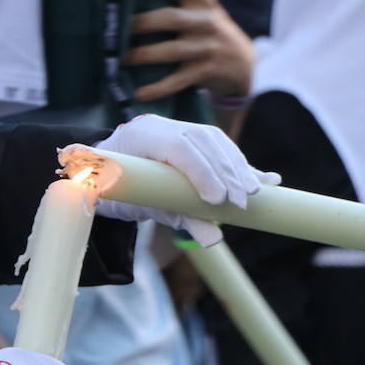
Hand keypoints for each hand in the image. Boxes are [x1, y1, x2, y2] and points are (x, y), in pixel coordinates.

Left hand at [94, 114, 279, 246]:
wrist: (102, 173)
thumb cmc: (117, 190)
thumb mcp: (142, 208)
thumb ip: (177, 219)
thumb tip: (214, 239)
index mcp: (139, 136)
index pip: (177, 146)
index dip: (201, 171)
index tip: (218, 200)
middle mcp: (159, 125)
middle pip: (203, 139)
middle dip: (227, 171)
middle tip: (242, 200)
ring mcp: (175, 126)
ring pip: (214, 139)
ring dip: (238, 166)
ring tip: (253, 192)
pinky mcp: (190, 134)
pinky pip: (218, 146)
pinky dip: (239, 165)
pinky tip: (262, 179)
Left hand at [127, 0, 254, 101]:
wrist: (244, 64)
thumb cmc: (209, 31)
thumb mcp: (203, 9)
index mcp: (202, 0)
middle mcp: (206, 21)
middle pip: (169, 18)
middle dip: (140, 23)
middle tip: (114, 28)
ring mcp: (207, 47)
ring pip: (170, 51)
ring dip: (142, 56)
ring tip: (118, 60)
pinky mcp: (206, 71)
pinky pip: (177, 81)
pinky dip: (157, 88)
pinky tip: (139, 93)